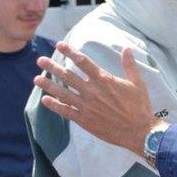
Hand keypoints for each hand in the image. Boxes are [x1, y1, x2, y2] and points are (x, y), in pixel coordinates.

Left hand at [35, 43, 159, 154]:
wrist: (139, 131)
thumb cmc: (140, 106)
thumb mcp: (137, 83)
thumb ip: (129, 65)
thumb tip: (127, 48)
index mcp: (104, 80)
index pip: (83, 62)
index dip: (70, 52)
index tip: (60, 45)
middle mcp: (92, 91)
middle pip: (68, 76)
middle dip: (53, 67)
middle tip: (40, 60)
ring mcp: (86, 106)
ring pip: (63, 93)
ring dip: (49, 85)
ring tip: (36, 78)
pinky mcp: (85, 120)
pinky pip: (66, 111)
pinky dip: (55, 106)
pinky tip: (45, 100)